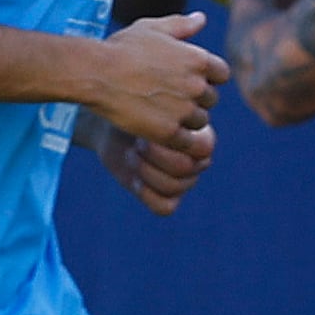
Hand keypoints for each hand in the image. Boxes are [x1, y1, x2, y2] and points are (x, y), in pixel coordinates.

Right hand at [77, 12, 224, 138]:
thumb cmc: (120, 48)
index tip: (187, 79)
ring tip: (160, 111)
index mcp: (198, 59)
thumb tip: (202, 19)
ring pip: (200, 121)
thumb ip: (181, 25)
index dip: (207, 78)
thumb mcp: (151, 29)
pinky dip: (178, 139)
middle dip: (195, 99)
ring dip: (186, 119)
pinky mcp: (169, 132)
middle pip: (211, 99)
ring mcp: (184, 110)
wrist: (94, 73)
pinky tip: (160, 130)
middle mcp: (197, 85)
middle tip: (168, 96)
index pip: (222, 74)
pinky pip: (188, 142)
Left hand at [101, 115, 217, 215]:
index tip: (147, 129)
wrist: (112, 125)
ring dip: (146, 172)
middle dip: (155, 156)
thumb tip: (172, 121)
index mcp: (203, 138)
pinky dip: (146, 195)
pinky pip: (165, 207)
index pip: (202, 149)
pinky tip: (133, 179)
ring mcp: (183, 181)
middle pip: (186, 168)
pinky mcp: (165, 197)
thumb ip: (163, 114)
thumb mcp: (145, 106)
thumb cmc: (131, 110)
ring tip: (130, 155)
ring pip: (174, 187)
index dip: (172, 142)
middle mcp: (197, 162)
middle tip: (136, 143)